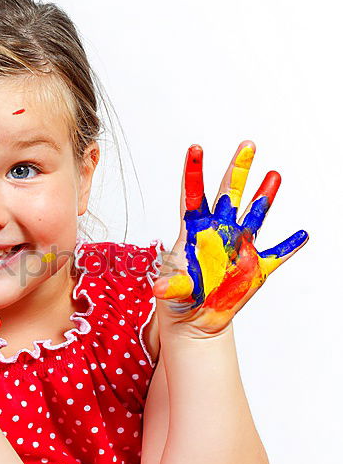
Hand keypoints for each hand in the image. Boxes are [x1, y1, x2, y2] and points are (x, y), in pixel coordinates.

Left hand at [153, 140, 307, 335]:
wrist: (196, 319)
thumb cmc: (179, 299)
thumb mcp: (172, 292)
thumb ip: (172, 284)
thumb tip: (161, 287)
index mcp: (194, 231)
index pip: (193, 195)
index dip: (194, 172)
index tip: (195, 147)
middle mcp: (219, 232)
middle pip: (229, 194)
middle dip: (238, 169)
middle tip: (247, 144)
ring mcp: (239, 246)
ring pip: (255, 214)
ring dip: (265, 196)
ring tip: (274, 174)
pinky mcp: (255, 267)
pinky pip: (276, 254)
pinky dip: (289, 246)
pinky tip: (302, 234)